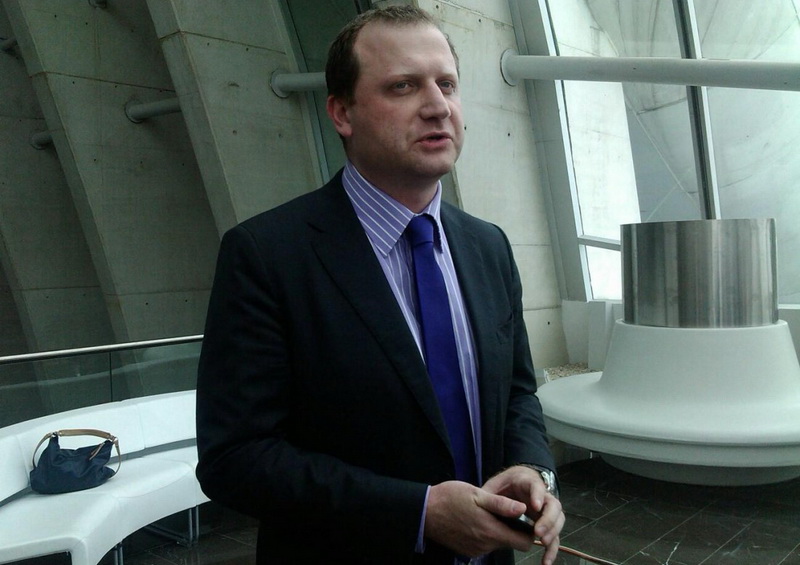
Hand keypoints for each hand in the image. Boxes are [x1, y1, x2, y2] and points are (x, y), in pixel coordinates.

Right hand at [424, 480, 542, 557]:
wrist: (424, 512)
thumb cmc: (450, 498)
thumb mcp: (477, 494)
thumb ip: (501, 504)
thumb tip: (523, 509)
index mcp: (490, 531)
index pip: (523, 543)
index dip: (529, 531)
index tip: (527, 518)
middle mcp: (485, 545)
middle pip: (511, 543)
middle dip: (514, 531)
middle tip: (507, 512)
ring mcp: (476, 550)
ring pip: (498, 543)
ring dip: (498, 531)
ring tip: (489, 513)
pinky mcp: (467, 551)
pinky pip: (485, 545)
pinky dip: (486, 535)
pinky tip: (476, 520)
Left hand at [483, 466, 564, 564]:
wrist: (506, 488)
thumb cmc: (499, 486)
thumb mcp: (492, 488)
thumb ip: (494, 497)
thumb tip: (508, 509)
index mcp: (526, 482)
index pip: (536, 485)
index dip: (538, 495)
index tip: (535, 506)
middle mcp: (540, 495)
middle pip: (553, 504)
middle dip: (548, 519)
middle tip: (538, 532)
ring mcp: (544, 509)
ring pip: (558, 519)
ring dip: (553, 532)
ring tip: (543, 543)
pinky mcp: (544, 523)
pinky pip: (553, 535)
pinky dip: (552, 548)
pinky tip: (546, 560)